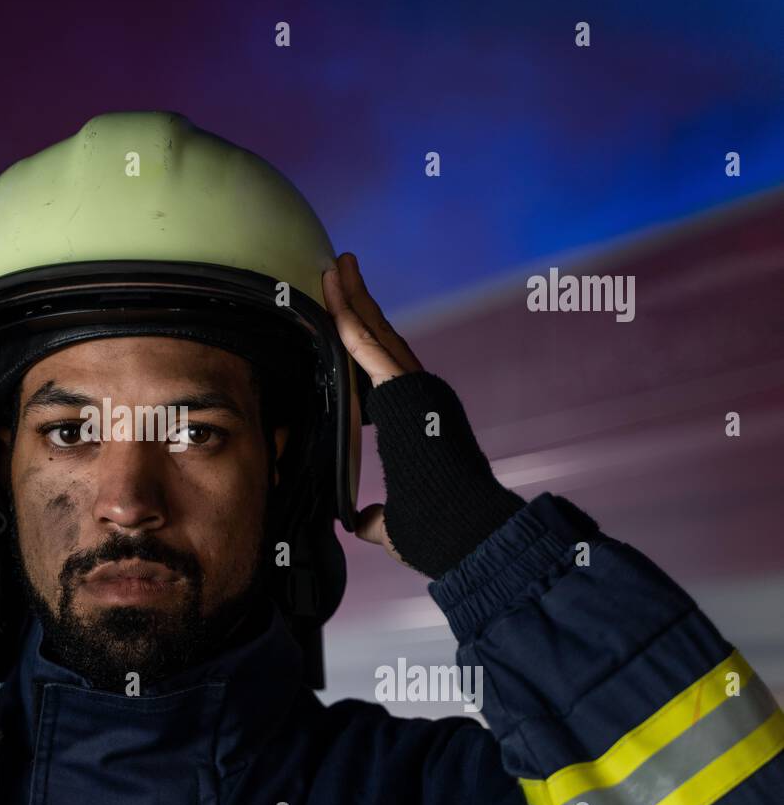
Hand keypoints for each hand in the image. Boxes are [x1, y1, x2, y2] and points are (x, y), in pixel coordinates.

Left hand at [322, 252, 422, 564]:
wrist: (468, 538)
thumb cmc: (439, 536)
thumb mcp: (394, 524)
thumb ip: (375, 518)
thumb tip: (360, 522)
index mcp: (413, 420)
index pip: (380, 372)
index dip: (360, 342)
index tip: (342, 317)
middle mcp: (418, 398)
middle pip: (381, 339)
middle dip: (358, 303)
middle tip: (339, 270)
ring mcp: (416, 391)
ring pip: (376, 333)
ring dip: (353, 298)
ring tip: (336, 267)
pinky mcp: (408, 392)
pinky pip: (370, 347)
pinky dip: (350, 316)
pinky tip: (336, 290)